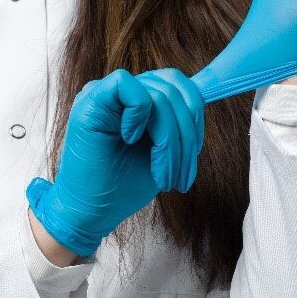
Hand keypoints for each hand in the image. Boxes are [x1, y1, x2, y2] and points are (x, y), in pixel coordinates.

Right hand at [25, 67, 204, 256]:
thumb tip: (206, 93)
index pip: (176, 83)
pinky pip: (127, 85)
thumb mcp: (164, 151)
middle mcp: (120, 94)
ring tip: (163, 175)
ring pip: (157, 93)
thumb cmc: (124, 186)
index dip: (194, 113)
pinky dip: (139, 114)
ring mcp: (103, 94)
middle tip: (180, 175)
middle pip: (172, 88)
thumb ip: (179, 122)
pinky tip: (131, 140)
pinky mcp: (90, 101)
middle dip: (185, 134)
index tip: (193, 151)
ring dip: (169, 140)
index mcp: (137, 102)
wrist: (91, 213)